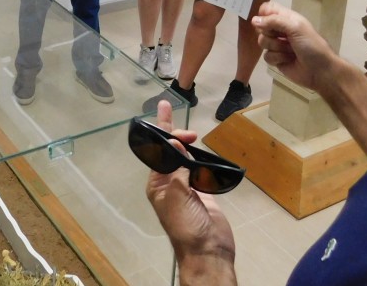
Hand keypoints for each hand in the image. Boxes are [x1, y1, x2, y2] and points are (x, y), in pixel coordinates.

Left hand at [145, 100, 236, 285]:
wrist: (208, 251)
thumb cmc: (186, 224)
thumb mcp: (177, 195)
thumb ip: (176, 168)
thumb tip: (173, 143)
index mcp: (157, 184)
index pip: (157, 152)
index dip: (163, 133)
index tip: (168, 115)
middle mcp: (170, 182)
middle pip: (171, 153)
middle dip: (176, 137)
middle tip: (190, 132)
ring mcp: (187, 186)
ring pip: (186, 159)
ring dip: (188, 146)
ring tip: (193, 134)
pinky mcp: (204, 191)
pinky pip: (201, 169)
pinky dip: (203, 158)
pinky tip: (204, 150)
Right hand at [253, 2, 339, 92]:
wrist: (320, 71)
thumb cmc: (312, 46)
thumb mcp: (296, 28)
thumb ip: (275, 21)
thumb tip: (253, 20)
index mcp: (286, 18)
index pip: (267, 9)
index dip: (264, 15)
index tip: (267, 22)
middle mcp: (280, 30)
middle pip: (261, 26)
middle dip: (270, 34)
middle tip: (284, 37)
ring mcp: (277, 45)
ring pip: (262, 42)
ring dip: (277, 47)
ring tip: (290, 51)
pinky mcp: (276, 59)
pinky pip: (266, 56)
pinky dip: (277, 58)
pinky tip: (288, 60)